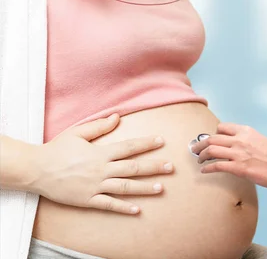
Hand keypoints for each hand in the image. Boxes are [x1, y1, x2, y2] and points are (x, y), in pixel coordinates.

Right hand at [31, 114, 173, 214]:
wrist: (35, 170)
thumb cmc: (57, 149)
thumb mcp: (77, 133)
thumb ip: (99, 126)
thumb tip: (118, 117)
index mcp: (100, 153)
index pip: (129, 147)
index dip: (146, 144)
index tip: (161, 140)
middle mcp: (101, 170)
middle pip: (133, 168)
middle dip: (153, 167)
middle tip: (170, 167)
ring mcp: (95, 186)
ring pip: (125, 187)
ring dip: (145, 188)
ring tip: (161, 188)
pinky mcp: (88, 199)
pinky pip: (109, 204)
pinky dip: (123, 207)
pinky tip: (137, 209)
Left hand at [191, 123, 266, 190]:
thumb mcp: (260, 141)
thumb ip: (246, 141)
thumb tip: (234, 147)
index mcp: (246, 131)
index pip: (222, 127)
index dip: (214, 134)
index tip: (210, 140)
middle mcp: (240, 139)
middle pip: (212, 138)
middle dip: (200, 143)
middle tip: (195, 148)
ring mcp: (238, 153)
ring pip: (210, 150)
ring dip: (201, 155)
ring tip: (199, 160)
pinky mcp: (238, 167)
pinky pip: (216, 165)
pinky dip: (207, 168)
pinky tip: (204, 171)